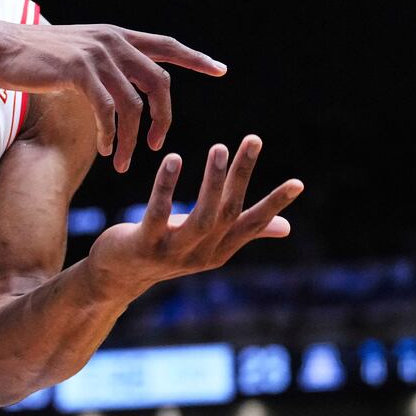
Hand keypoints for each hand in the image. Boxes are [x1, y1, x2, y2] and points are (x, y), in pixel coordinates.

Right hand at [0, 21, 225, 172]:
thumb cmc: (33, 56)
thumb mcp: (76, 53)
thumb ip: (102, 64)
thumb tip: (118, 85)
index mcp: (116, 36)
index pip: (166, 46)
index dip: (194, 58)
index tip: (220, 69)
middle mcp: (113, 42)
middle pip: (159, 83)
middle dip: (164, 118)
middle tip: (157, 145)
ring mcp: (97, 56)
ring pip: (133, 105)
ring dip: (132, 139)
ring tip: (122, 161)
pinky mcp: (80, 72)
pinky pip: (107, 111)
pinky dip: (109, 134)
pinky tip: (104, 148)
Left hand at [86, 135, 302, 295]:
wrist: (116, 275)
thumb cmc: (166, 249)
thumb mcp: (206, 241)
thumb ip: (244, 232)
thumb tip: (287, 227)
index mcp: (220, 250)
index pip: (252, 225)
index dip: (274, 205)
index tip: (298, 183)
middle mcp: (201, 254)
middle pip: (229, 212)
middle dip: (242, 175)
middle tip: (253, 140)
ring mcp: (173, 253)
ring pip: (201, 217)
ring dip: (213, 181)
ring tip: (220, 147)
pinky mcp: (144, 246)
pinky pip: (158, 214)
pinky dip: (166, 186)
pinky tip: (173, 159)